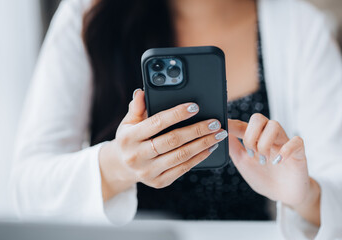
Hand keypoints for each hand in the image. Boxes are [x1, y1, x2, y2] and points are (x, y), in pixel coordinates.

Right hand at [99, 89, 227, 200]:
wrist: (123, 167)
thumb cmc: (130, 139)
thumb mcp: (128, 122)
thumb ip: (137, 107)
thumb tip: (142, 93)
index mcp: (129, 137)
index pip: (157, 123)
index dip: (177, 114)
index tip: (195, 107)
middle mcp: (137, 156)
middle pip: (173, 140)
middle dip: (197, 130)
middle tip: (215, 123)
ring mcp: (148, 171)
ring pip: (181, 156)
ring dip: (203, 144)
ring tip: (218, 135)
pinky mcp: (159, 182)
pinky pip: (183, 169)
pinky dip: (199, 158)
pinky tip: (210, 148)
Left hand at [228, 114, 320, 224]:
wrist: (284, 195)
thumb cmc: (265, 178)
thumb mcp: (244, 164)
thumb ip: (234, 149)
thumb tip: (223, 133)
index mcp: (256, 139)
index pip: (244, 124)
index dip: (233, 124)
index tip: (224, 126)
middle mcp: (270, 137)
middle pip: (259, 118)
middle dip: (250, 135)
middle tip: (251, 153)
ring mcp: (285, 142)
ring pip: (274, 125)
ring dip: (264, 143)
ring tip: (264, 160)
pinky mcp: (299, 152)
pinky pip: (296, 141)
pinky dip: (286, 150)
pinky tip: (278, 161)